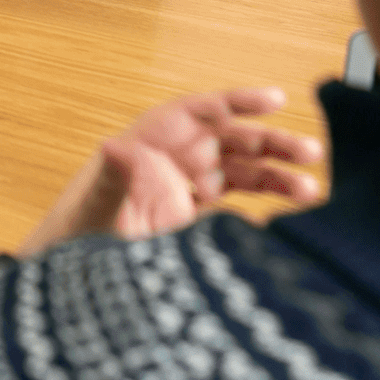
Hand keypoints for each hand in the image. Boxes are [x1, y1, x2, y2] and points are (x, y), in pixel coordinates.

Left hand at [18, 87, 322, 255]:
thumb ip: (111, 179)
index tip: (274, 99)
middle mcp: (168, 162)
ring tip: (312, 190)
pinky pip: (233, 204)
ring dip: (275, 177)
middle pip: (229, 141)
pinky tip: (288, 216)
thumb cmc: (73, 236)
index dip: (236, 102)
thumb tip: (115, 147)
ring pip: (239, 172)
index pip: (198, 112)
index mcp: (147, 145)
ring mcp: (181, 191)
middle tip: (310, 152)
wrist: (67, 280)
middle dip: (270, 143)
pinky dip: (261, 207)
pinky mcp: (188, 221)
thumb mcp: (93, 207)